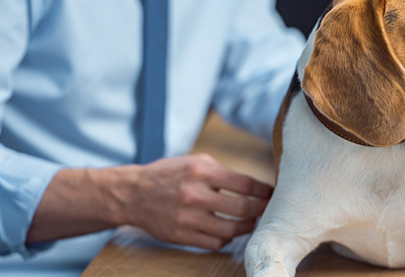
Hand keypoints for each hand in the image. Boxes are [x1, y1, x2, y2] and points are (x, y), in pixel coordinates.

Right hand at [120, 154, 272, 249]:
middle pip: (243, 209)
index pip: (245, 184)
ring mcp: (188, 218)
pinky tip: (229, 230)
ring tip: (252, 221)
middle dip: (261, 210)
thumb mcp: (196, 162)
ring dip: (247, 226)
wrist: (133, 194)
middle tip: (268, 209)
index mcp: (201, 172)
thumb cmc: (169, 175)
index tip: (271, 193)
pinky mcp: (182, 236)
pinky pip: (215, 242)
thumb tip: (254, 185)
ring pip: (232, 230)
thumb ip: (223, 172)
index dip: (264, 191)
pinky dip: (226, 237)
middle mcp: (195, 195)